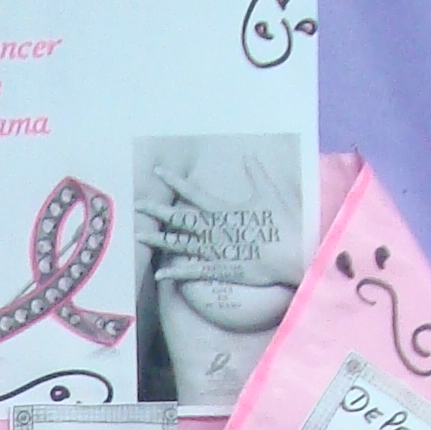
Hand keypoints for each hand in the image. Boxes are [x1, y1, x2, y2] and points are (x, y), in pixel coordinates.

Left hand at [132, 152, 304, 290]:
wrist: (292, 253)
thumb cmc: (284, 223)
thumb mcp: (270, 193)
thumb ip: (257, 174)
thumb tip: (250, 156)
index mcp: (222, 210)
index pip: (192, 193)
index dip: (173, 182)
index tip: (157, 172)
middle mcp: (213, 229)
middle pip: (179, 218)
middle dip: (157, 211)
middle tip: (137, 204)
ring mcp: (214, 250)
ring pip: (180, 244)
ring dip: (159, 241)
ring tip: (139, 236)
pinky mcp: (220, 269)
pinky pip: (193, 271)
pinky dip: (176, 273)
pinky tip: (160, 274)